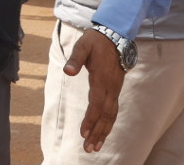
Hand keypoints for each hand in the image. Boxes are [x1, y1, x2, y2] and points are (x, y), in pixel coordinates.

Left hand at [63, 29, 123, 153]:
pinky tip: (104, 132)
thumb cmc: (96, 41)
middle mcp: (111, 88)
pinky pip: (113, 110)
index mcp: (101, 79)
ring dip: (104, 132)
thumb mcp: (83, 46)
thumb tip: (68, 71)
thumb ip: (75, 59)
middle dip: (97, 133)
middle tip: (89, 148)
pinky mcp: (116, 90)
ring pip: (111, 115)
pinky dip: (109, 123)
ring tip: (95, 147)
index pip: (96, 104)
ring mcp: (115, 90)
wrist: (115, 36)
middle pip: (105, 115)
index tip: (84, 133)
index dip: (90, 120)